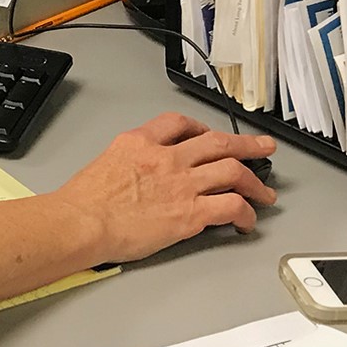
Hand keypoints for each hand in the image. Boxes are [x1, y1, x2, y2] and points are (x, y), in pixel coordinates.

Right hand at [49, 113, 275, 264]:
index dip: (201, 128)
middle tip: (262, 147)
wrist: (81, 223)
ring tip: (264, 192)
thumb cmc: (83, 202)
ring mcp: (181, 184)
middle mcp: (166, 158)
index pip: (179, 123)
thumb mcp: (104, 163)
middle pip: (218, 142)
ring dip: (255, 182)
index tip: (209, 135)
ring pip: (233, 171)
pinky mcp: (190, 214)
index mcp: (140, 142)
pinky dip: (245, 213)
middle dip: (246, 145)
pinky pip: (231, 207)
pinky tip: (247, 221)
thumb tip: (140, 175)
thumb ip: (130, 162)